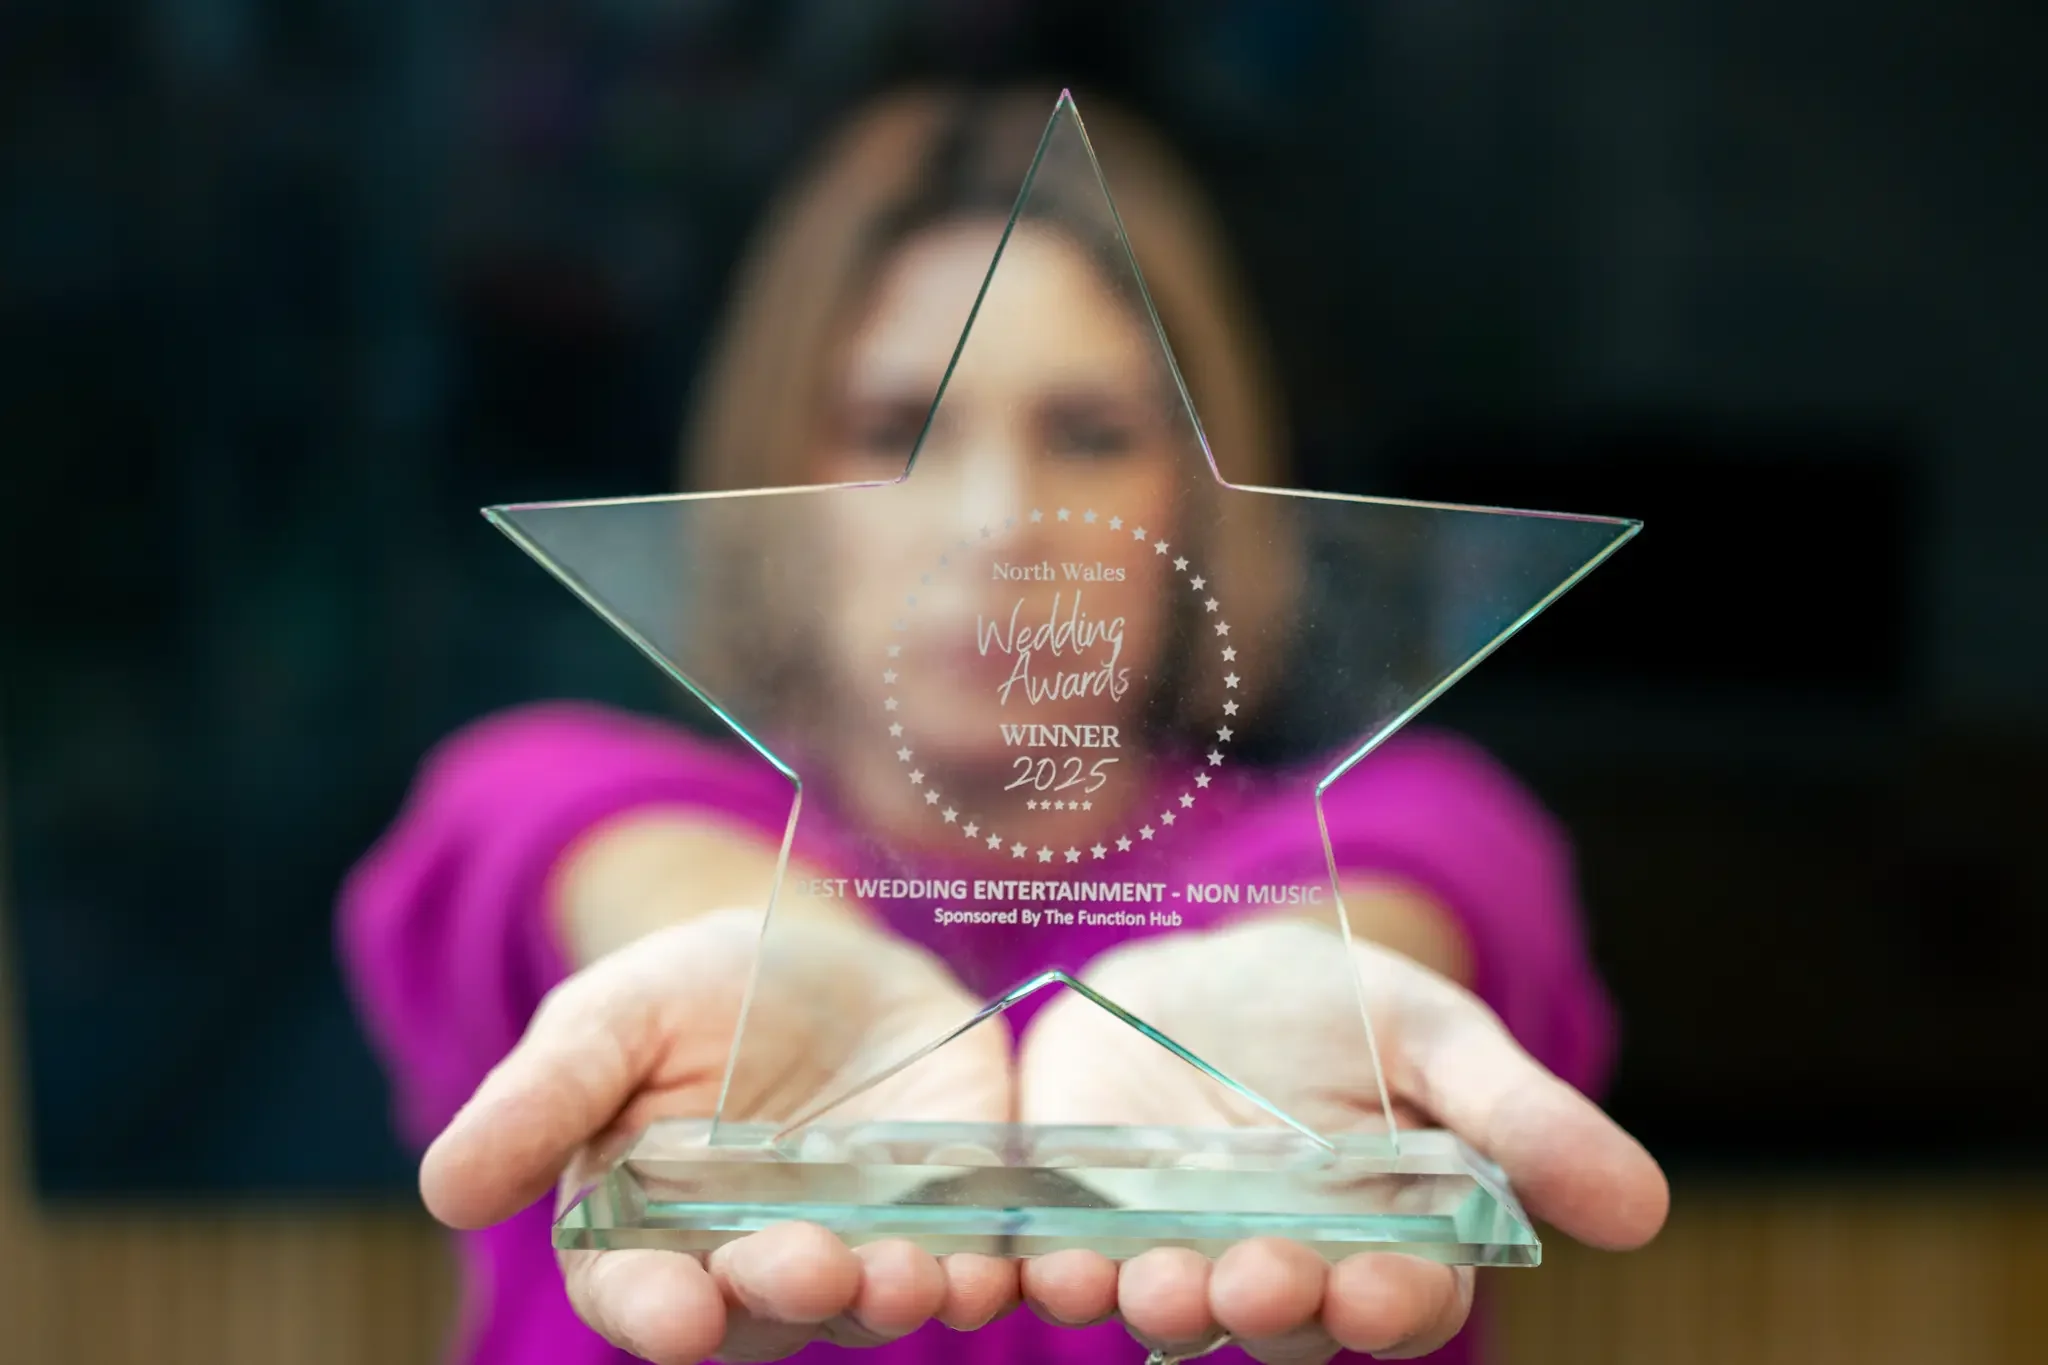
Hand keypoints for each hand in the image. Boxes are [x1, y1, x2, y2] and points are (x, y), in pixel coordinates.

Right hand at [419, 908, 1017, 1361]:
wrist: (822, 951)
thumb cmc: (693, 990)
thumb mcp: (610, 1018)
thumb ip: (540, 1101)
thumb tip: (444, 1190)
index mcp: (647, 1229)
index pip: (637, 1294)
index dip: (654, 1313)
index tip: (677, 1317)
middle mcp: (751, 1258)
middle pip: (762, 1309)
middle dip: (785, 1297)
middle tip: (811, 1268)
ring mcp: (857, 1240)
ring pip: (871, 1299)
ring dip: (893, 1298)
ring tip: (910, 1274)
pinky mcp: (950, 1208)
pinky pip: (971, 1255)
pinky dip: (987, 1267)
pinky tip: (1001, 1260)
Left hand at [1014, 917, 1669, 1361]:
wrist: (1190, 973)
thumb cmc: (1329, 1007)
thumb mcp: (1426, 1029)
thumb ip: (1517, 1116)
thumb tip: (1646, 1209)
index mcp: (1384, 1237)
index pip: (1404, 1296)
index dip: (1394, 1301)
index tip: (1379, 1292)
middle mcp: (1283, 1267)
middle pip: (1288, 1316)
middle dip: (1275, 1306)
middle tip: (1259, 1284)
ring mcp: (1179, 1254)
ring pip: (1179, 1306)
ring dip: (1165, 1305)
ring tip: (1152, 1284)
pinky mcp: (1086, 1226)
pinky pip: (1074, 1265)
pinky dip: (1061, 1271)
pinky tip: (1051, 1261)